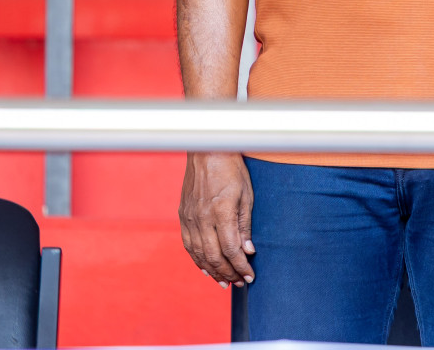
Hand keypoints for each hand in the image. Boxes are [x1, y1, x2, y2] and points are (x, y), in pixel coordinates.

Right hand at [179, 151, 254, 287]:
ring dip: (213, 271)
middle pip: (214, 256)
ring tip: (225, 282)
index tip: (250, 276)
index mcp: (221, 211)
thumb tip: (248, 250)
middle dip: (228, 273)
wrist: (207, 151)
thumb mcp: (246, 194)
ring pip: (199, 254)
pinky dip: (197, 260)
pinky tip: (206, 268)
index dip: (241, 266)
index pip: (231, 249)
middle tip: (239, 283)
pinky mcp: (183, 215)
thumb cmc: (231, 169)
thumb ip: (245, 224)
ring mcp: (189, 217)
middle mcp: (202, 217)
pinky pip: (188, 245)